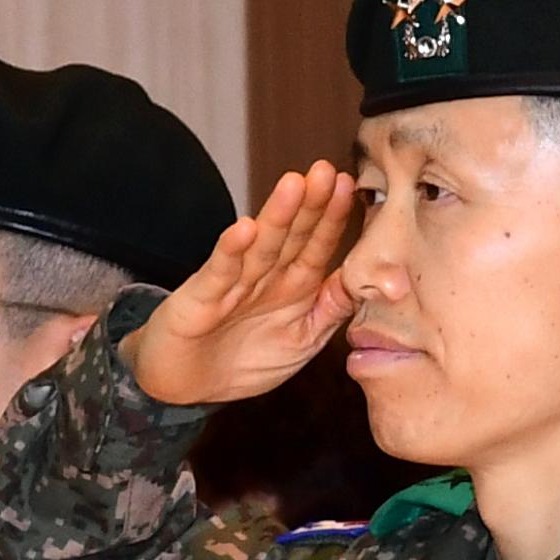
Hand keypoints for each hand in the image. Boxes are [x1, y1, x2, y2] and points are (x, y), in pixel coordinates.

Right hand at [125, 163, 359, 406]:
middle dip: (310, 204)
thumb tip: (373, 282)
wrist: (185, 387)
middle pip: (290, 235)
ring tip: (294, 185)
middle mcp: (264, 278)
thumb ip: (332, 310)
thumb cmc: (243, 361)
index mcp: (292, 286)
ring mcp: (231, 285)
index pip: (317, 245)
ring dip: (277, 216)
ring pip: (259, 247)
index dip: (332, 217)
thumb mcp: (301, 341)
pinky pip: (218, 274)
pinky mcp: (199, 300)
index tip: (349, 187)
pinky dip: (230, 252)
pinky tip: (243, 229)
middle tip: (327, 172)